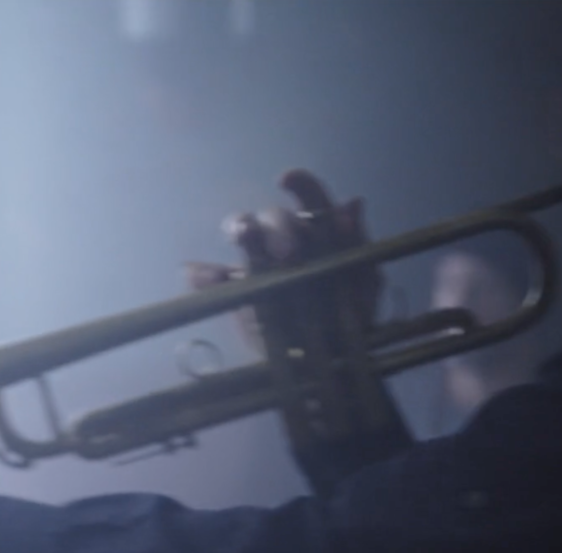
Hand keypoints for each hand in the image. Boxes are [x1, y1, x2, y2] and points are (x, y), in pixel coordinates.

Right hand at [185, 169, 380, 355]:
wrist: (327, 363)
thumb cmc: (352, 319)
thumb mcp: (364, 281)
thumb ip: (357, 244)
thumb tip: (352, 202)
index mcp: (321, 233)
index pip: (310, 198)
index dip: (299, 184)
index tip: (286, 180)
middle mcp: (287, 241)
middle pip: (274, 217)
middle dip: (279, 229)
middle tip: (289, 256)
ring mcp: (259, 265)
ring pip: (242, 232)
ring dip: (240, 228)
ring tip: (242, 237)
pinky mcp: (237, 291)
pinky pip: (213, 278)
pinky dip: (203, 274)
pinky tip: (196, 273)